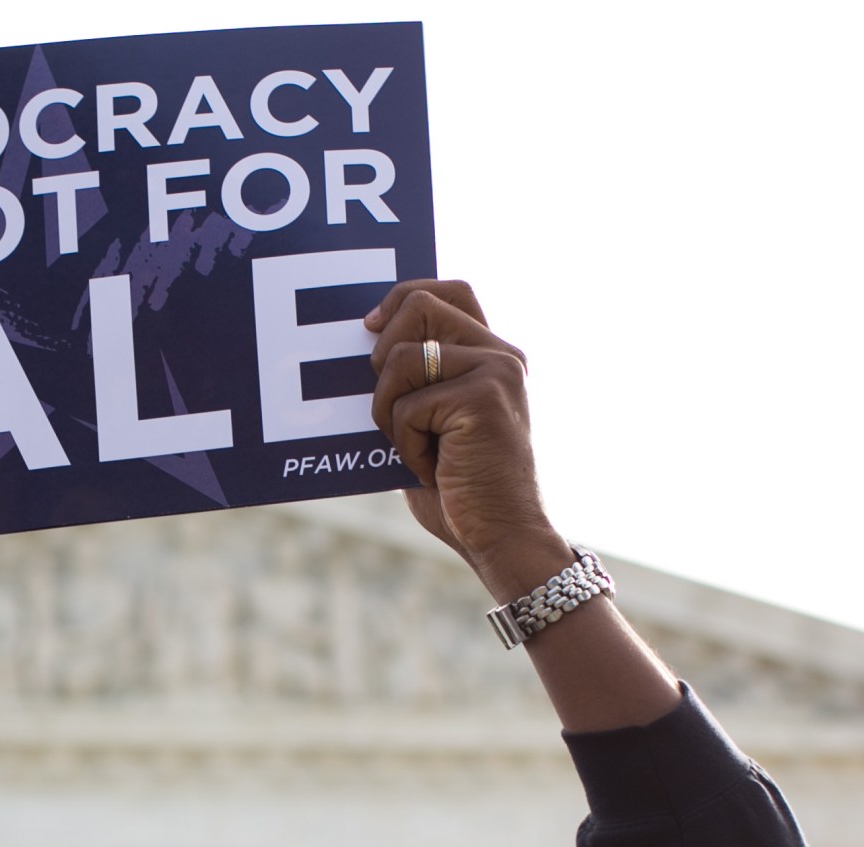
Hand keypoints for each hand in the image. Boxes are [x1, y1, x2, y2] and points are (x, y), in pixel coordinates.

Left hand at [364, 281, 561, 595]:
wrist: (501, 537)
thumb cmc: (460, 492)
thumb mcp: (430, 427)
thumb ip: (412, 385)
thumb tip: (361, 350)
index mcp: (492, 356)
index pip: (448, 291)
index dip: (401, 297)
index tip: (371, 328)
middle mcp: (501, 355)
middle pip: (418, 305)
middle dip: (383, 355)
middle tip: (392, 407)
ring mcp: (496, 371)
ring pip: (401, 358)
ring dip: (389, 411)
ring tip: (419, 449)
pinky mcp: (483, 397)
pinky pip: (408, 405)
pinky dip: (404, 443)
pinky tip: (434, 468)